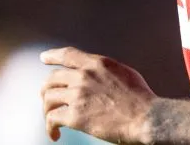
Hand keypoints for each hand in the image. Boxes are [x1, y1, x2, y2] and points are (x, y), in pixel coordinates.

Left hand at [40, 46, 155, 143]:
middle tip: (47, 101)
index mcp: (97, 63)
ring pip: (48, 98)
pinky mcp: (75, 115)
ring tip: (52, 120)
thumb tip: (96, 75)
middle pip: (52, 79)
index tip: (43, 58)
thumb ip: (105, 71)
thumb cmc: (141, 98)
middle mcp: (84, 75)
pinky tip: (55, 134)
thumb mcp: (123, 72)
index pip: (68, 55)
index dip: (52, 56)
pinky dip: (50, 127)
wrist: (146, 117)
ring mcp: (78, 95)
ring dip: (47, 110)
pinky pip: (52, 118)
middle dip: (47, 90)